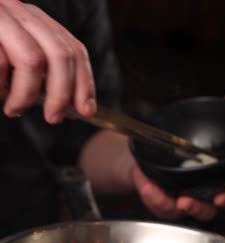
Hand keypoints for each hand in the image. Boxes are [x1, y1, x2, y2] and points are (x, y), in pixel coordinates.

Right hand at [0, 0, 95, 122]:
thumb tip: (74, 106)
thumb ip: (42, 78)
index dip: (84, 81)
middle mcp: (16, 12)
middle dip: (62, 93)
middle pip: (59, 53)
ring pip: (32, 59)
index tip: (86, 110)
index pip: (72, 47)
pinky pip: (0, 64)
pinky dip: (0, 87)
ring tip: (14, 108)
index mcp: (32, 21)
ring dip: (27, 95)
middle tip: (54, 118)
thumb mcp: (15, 64)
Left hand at [131, 90, 224, 220]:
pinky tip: (144, 182)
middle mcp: (201, 194)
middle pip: (206, 211)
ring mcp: (181, 200)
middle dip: (197, 207)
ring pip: (177, 212)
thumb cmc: (187, 142)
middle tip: (186, 201)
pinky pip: (157, 204)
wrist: (157, 148)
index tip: (222, 196)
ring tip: (154, 190)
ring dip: (165, 202)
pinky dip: (149, 193)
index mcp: (218, 179)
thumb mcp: (204, 125)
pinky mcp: (162, 202)